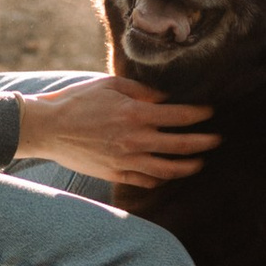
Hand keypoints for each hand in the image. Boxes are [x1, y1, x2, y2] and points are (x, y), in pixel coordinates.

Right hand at [17, 76, 216, 187]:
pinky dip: (161, 178)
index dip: (198, 115)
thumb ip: (141, 91)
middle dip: (203, 142)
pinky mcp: (116, 173)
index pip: (178, 116)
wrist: (48, 128)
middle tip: (217, 140)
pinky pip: (146, 180)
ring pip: (167, 168)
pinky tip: (168, 174)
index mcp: (135, 113)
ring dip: (188, 166)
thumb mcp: (110, 85)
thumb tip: (165, 98)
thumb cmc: (77, 101)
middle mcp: (135, 139)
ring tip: (200, 163)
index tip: (210, 113)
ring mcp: (126, 160)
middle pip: (180, 145)